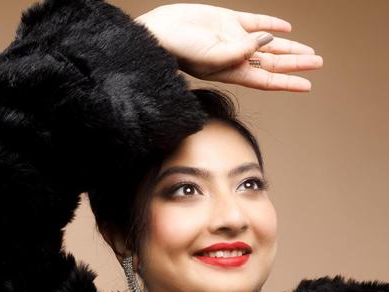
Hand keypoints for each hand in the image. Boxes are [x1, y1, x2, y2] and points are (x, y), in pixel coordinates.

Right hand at [135, 4, 322, 91]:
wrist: (160, 32)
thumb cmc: (180, 50)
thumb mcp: (209, 56)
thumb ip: (238, 51)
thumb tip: (264, 41)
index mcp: (233, 70)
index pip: (267, 79)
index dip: (288, 82)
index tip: (308, 85)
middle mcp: (236, 56)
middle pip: (273, 62)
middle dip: (295, 63)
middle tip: (318, 62)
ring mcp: (233, 38)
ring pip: (268, 44)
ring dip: (288, 47)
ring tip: (308, 51)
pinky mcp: (227, 21)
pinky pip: (255, 21)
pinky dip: (271, 25)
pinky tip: (285, 29)